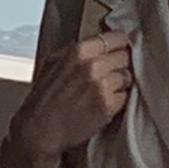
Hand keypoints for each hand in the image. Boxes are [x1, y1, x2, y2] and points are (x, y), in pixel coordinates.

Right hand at [0, 28, 134, 167]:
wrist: (40, 130)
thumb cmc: (43, 98)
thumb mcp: (52, 62)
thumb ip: (74, 49)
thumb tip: (95, 42)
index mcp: (78, 51)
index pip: (117, 37)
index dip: (119, 44)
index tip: (119, 49)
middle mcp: (93, 66)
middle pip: (125, 56)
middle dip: (120, 64)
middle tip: (110, 72)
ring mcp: (102, 87)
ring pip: (128, 76)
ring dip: (120, 82)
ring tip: (105, 89)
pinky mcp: (109, 106)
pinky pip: (125, 96)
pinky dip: (118, 99)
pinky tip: (104, 102)